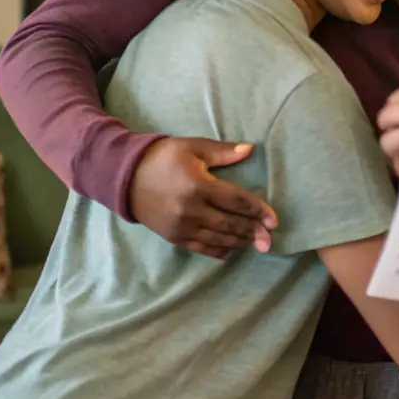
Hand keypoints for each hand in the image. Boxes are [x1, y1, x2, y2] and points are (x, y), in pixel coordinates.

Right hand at [128, 137, 278, 258]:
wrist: (125, 177)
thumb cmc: (162, 157)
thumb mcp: (192, 147)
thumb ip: (222, 152)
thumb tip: (250, 149)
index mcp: (198, 185)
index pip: (235, 200)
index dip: (257, 210)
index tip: (273, 220)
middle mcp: (191, 210)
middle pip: (229, 223)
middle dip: (252, 232)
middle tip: (270, 240)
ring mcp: (181, 227)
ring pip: (217, 238)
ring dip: (239, 242)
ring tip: (256, 245)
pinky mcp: (173, 237)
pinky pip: (200, 247)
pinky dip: (217, 250)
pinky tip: (230, 251)